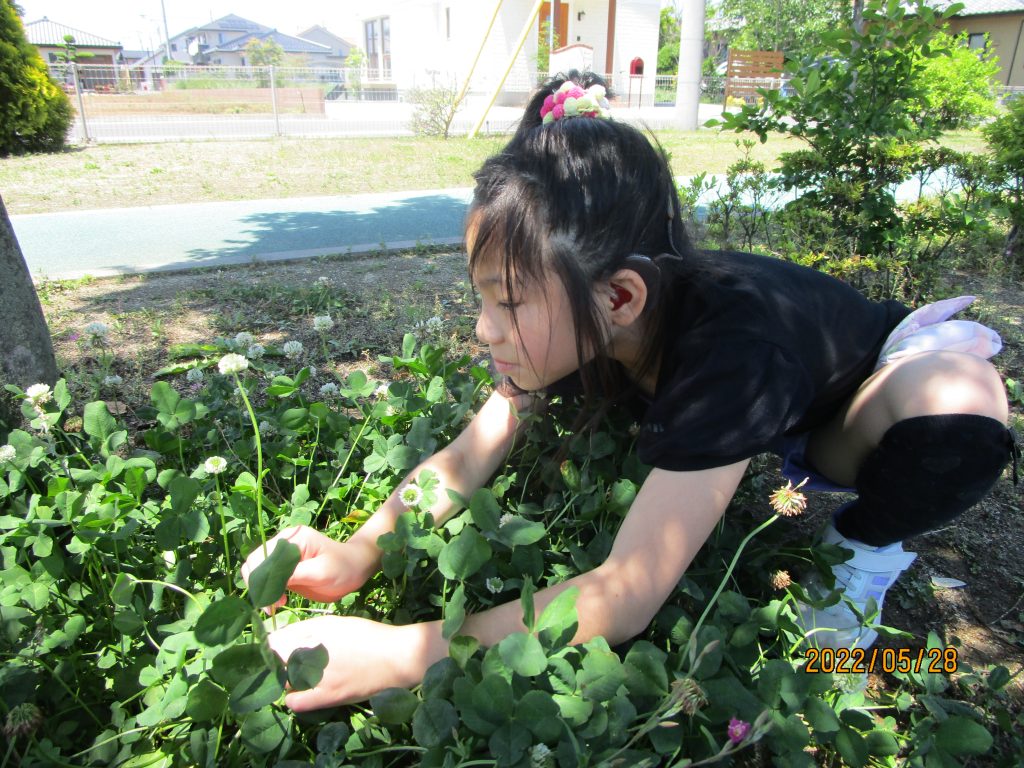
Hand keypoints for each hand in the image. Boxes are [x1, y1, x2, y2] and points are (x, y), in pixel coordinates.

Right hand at [240, 526, 369, 609]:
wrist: (354, 569)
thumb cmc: (343, 567)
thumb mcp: (321, 572)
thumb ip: (296, 574)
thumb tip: (270, 580)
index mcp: (293, 539)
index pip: (263, 556)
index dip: (261, 578)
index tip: (273, 599)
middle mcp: (283, 544)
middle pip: (255, 563)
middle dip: (259, 586)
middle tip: (273, 606)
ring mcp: (282, 556)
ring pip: (257, 572)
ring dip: (262, 590)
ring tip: (277, 605)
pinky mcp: (283, 568)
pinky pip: (266, 579)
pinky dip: (267, 592)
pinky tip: (279, 602)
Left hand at [268, 615, 437, 710]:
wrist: (397, 657)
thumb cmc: (368, 635)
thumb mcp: (337, 622)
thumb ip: (307, 628)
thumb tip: (280, 637)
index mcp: (314, 631)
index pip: (274, 640)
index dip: (271, 644)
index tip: (274, 646)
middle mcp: (312, 651)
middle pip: (275, 660)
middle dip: (276, 660)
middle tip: (288, 660)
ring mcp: (318, 675)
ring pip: (283, 680)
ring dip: (286, 677)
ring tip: (299, 674)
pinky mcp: (327, 696)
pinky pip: (295, 702)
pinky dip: (293, 697)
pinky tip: (302, 691)